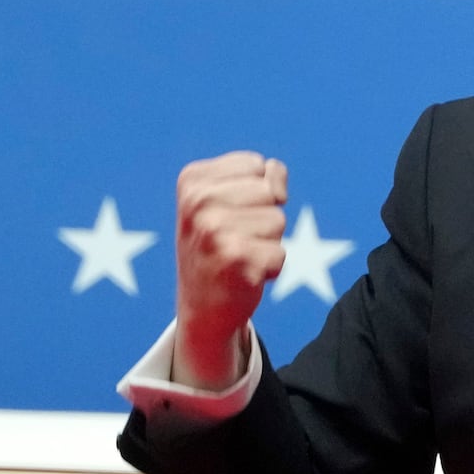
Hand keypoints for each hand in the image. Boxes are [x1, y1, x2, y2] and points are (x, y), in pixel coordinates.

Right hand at [172, 152, 288, 389]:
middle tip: (236, 239)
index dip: (256, 193)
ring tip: (239, 256)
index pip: (257, 165)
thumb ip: (261, 177)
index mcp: (192, 179)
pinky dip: (271, 268)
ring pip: (278, 221)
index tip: (230, 214)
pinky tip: (244, 275)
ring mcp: (213, 230)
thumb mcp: (229, 201)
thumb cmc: (221, 247)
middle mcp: (197, 202)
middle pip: (270, 192)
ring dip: (268, 243)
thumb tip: (278, 182)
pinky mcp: (233, 259)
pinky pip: (280, 253)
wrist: (201, 307)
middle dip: (264, 217)